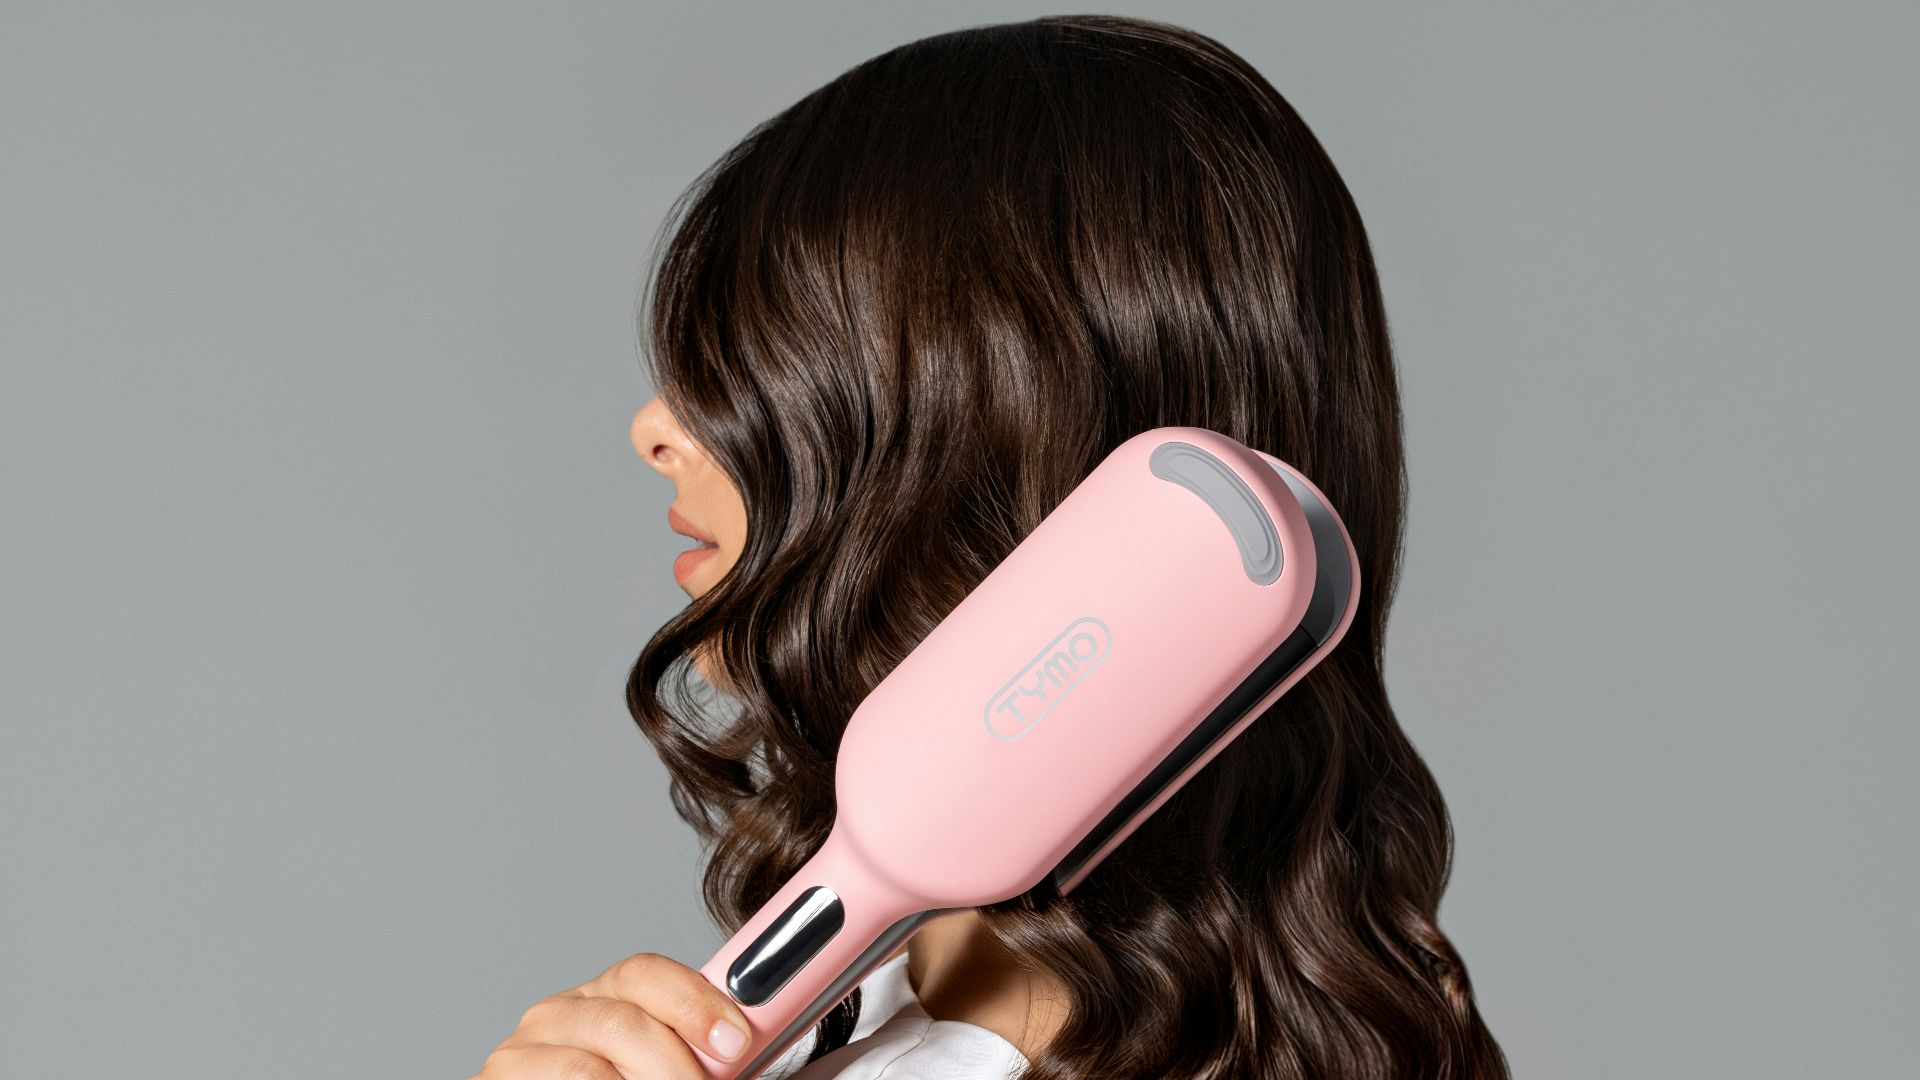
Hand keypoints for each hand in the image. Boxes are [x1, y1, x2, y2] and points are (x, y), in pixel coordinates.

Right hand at [471, 951, 752, 1079]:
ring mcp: (518, 1054)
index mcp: (605, 996)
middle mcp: (556, 1015)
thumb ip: (698, 1051)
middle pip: (623, 1023)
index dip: (696, 1002)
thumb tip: (743, 1045)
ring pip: (593, 1070)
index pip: (645, 974)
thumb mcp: (660, 1063)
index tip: (737, 1043)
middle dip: (678, 1067)